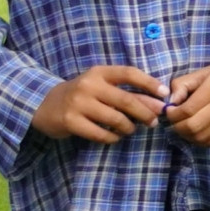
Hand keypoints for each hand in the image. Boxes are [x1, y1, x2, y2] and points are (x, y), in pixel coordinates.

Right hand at [32, 66, 166, 142]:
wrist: (44, 104)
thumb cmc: (82, 95)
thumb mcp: (102, 87)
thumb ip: (127, 92)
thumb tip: (160, 103)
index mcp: (99, 72)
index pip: (129, 73)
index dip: (150, 83)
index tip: (165, 94)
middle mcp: (89, 85)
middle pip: (126, 100)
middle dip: (146, 112)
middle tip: (154, 121)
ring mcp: (78, 104)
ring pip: (115, 119)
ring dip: (129, 127)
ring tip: (132, 129)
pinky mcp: (70, 122)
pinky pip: (100, 133)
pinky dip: (112, 138)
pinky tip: (115, 137)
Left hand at [165, 53, 209, 146]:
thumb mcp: (208, 70)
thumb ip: (184, 84)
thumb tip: (170, 102)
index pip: (186, 110)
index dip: (172, 115)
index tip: (171, 111)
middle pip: (192, 127)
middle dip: (178, 127)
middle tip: (176, 122)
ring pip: (203, 138)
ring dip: (189, 136)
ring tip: (187, 127)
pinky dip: (203, 140)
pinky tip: (201, 132)